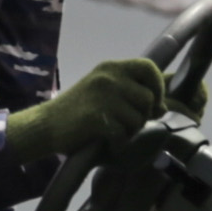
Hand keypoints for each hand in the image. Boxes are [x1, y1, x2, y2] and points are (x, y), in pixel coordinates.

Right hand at [2, 59, 172, 170]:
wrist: (46, 125)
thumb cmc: (78, 110)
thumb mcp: (104, 91)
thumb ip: (132, 93)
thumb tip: (164, 106)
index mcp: (111, 67)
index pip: (149, 67)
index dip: (158, 87)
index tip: (154, 103)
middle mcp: (108, 77)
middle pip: (148, 98)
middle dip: (144, 116)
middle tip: (129, 124)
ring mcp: (103, 97)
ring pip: (139, 118)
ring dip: (131, 131)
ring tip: (115, 132)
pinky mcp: (97, 117)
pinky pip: (124, 134)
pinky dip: (119, 143)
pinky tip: (108, 142)